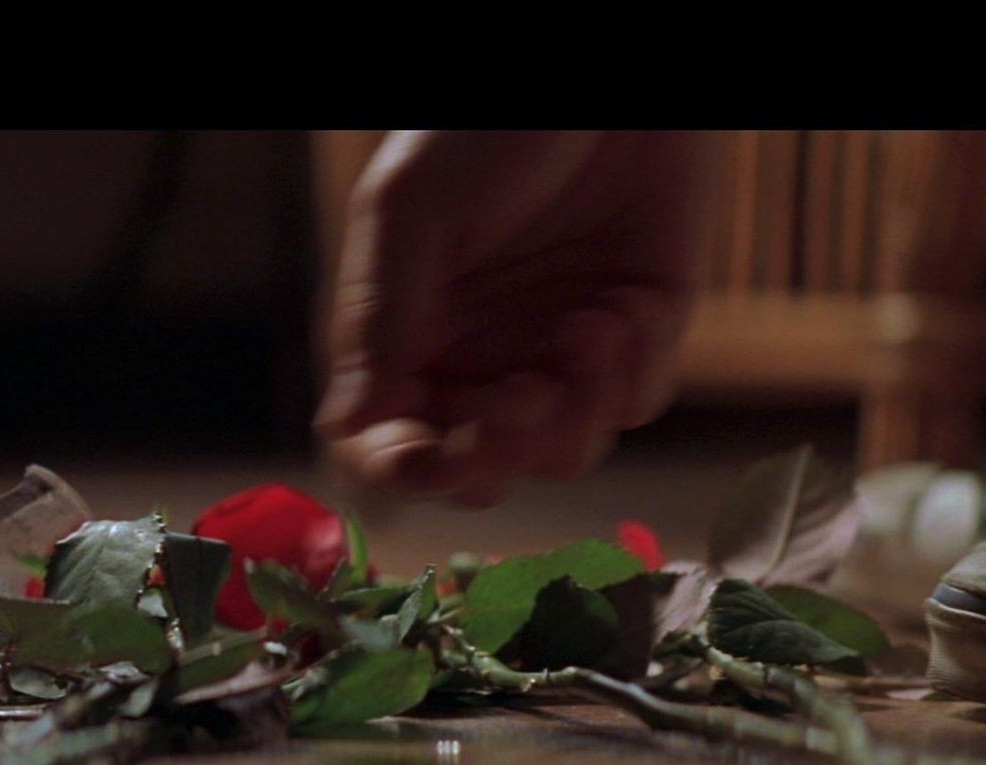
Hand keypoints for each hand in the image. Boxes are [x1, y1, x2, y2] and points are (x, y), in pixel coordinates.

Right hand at [317, 131, 709, 505]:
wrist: (607, 73)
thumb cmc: (486, 125)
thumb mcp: (413, 211)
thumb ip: (380, 320)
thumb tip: (348, 423)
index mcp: (407, 337)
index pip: (389, 445)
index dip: (409, 470)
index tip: (434, 457)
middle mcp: (478, 358)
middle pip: (479, 470)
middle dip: (502, 450)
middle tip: (527, 394)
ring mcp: (556, 352)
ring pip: (563, 452)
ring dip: (580, 408)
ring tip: (591, 324)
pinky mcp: (637, 335)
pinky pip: (636, 402)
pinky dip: (634, 368)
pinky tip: (626, 302)